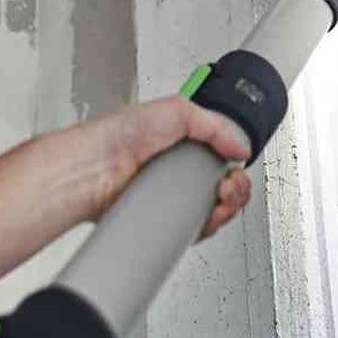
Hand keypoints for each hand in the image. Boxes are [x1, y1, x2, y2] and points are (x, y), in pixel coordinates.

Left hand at [83, 97, 252, 240]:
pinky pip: (198, 228)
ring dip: (228, 206)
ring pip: (216, 208)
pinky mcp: (167, 219)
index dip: (236, 159)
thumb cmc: (120, 134)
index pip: (223, 152)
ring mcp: (175, 194)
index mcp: (184, 138)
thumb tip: (241, 145)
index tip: (238, 163)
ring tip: (221, 199)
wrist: (96, 168)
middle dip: (238, 186)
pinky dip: (209, 225)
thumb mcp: (176, 110)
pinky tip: (207, 215)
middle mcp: (180, 166)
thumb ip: (215, 124)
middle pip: (226, 182)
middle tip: (230, 185)